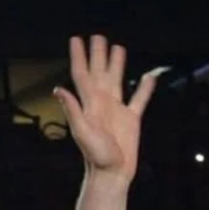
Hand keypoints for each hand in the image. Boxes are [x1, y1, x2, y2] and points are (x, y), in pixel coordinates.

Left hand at [54, 35, 160, 182]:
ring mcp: (117, 110)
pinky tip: (150, 76)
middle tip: (98, 36)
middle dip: (98, 54)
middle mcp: (102, 103)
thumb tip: (58, 89)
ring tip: (118, 47)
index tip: (76, 39)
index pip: (82, 75)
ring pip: (118, 80)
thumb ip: (73, 110)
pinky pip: (139, 99)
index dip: (79, 57)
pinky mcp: (131, 119)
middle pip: (99, 72)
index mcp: (90, 104)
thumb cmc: (95, 156)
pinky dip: (145, 88)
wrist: (112, 173)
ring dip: (117, 64)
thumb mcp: (82, 132)